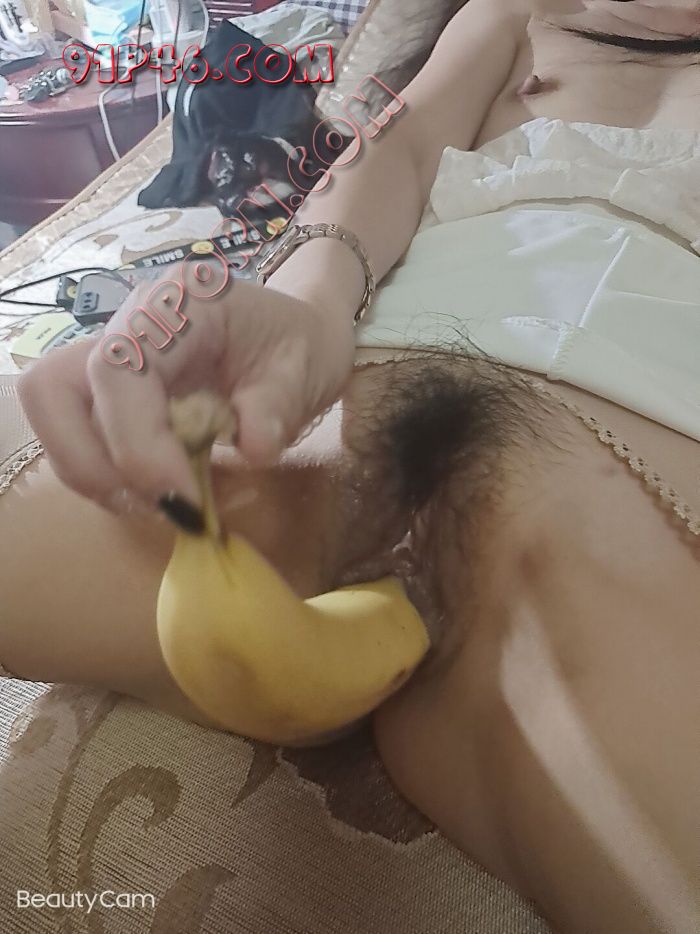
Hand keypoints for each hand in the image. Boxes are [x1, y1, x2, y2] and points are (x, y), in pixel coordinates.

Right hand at [18, 275, 355, 513]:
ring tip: (165, 503)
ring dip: (97, 475)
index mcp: (178, 304)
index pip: (119, 369)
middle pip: (54, 389)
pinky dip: (112, 476)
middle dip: (94, 462)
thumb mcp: (308, 370)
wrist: (298, 337)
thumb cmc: (301, 346)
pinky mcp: (112, 393)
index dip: (138, 445)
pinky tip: (163, 490)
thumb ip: (278, 408)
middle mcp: (130, 323)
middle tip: (161, 504)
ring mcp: (115, 356)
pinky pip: (82, 436)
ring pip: (56, 416)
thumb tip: (252, 449)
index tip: (183, 501)